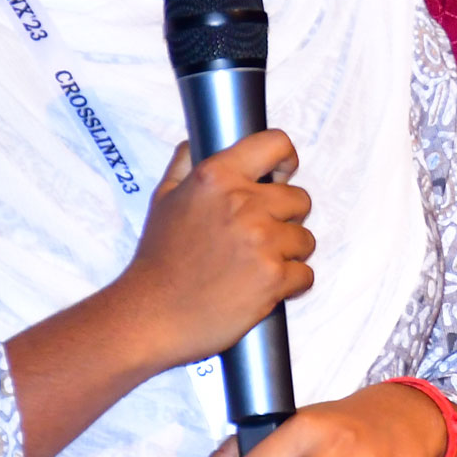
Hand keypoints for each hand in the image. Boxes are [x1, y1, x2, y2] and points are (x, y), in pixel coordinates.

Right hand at [120, 131, 313, 371]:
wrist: (151, 315)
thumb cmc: (158, 260)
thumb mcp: (164, 199)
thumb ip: (186, 164)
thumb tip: (199, 142)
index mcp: (216, 177)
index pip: (276, 144)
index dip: (285, 160)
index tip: (281, 176)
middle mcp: (242, 203)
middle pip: (300, 199)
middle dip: (284, 219)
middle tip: (256, 238)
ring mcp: (261, 241)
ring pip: (306, 239)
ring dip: (288, 254)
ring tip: (254, 266)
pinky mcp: (273, 277)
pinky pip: (306, 274)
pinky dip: (290, 284)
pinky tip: (261, 288)